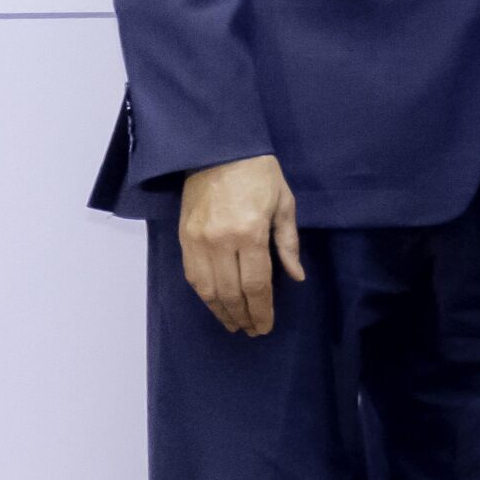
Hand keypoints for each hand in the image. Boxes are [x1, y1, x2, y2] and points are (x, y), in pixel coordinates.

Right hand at [178, 154, 304, 336]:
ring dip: (221, 312)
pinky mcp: (184, 237)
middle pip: (231, 293)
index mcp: (250, 233)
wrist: (217, 148)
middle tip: (252, 331)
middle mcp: (221, 241)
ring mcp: (198, 240)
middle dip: (243, 316)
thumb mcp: (284, 204)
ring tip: (234, 324)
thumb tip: (296, 277)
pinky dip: (204, 295)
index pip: (256, 285)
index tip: (265, 327)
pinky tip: (215, 303)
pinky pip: (192, 275)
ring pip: (207, 289)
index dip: (262, 310)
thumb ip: (288, 244)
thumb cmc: (259, 174)